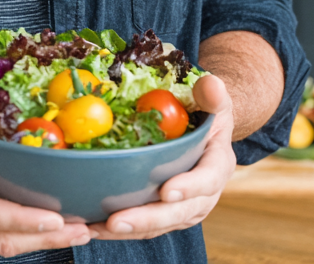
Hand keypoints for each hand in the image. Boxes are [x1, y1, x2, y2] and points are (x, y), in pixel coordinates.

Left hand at [88, 73, 235, 240]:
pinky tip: (95, 227)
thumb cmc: (205, 107)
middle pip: (179, 211)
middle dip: (148, 218)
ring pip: (160, 223)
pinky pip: (146, 224)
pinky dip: (123, 228)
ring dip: (131, 228)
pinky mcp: (166, 209)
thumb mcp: (212, 95)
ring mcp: (184, 204)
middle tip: (116, 221)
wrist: (203, 124)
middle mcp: (204, 191)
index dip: (189, 187)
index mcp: (217, 163)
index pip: (208, 178)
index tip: (166, 190)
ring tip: (99, 229)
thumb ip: (212, 92)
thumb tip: (211, 85)